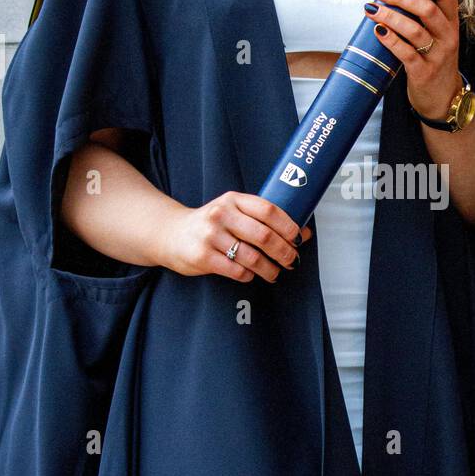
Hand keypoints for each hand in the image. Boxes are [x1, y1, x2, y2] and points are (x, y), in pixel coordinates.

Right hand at [159, 191, 311, 282]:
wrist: (171, 233)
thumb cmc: (212, 224)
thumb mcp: (234, 212)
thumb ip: (264, 220)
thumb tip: (303, 233)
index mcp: (233, 200)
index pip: (269, 210)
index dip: (289, 226)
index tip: (299, 239)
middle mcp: (221, 215)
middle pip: (264, 236)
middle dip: (284, 252)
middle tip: (292, 260)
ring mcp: (210, 236)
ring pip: (252, 257)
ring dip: (270, 269)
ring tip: (274, 273)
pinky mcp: (202, 257)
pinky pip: (236, 271)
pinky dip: (249, 275)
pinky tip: (250, 274)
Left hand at [365, 0, 461, 119]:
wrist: (443, 99)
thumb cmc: (433, 60)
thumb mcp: (437, 36)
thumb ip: (422, 16)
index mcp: (451, 23)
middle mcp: (448, 37)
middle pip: (427, 9)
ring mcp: (437, 56)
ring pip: (414, 30)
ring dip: (390, 16)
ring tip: (371, 9)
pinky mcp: (423, 73)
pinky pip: (405, 53)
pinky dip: (390, 40)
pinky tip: (377, 31)